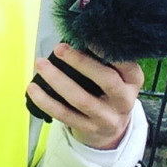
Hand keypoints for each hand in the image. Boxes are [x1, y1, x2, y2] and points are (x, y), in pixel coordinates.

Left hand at [26, 43, 143, 149]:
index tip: (88, 38)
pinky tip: (33, 88)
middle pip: (106, 81)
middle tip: (59, 49)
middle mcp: (124, 100)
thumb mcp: (117, 76)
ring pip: (81, 99)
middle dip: (81, 62)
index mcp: (132, 82)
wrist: (111, 129)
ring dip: (57, 79)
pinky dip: (46, 100)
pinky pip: (63, 114)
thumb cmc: (108, 91)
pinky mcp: (88, 129)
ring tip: (40, 64)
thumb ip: (103, 60)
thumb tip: (76, 37)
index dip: (108, 52)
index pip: (127, 66)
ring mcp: (106, 117)